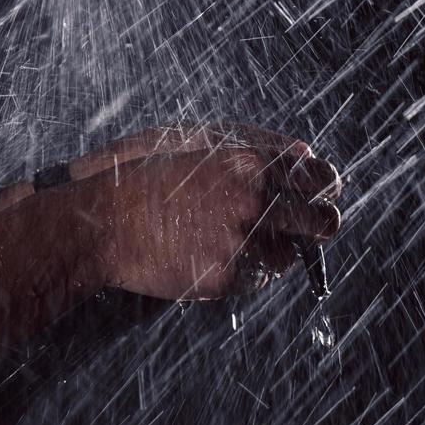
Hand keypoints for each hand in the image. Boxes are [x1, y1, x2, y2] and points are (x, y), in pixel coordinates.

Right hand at [64, 125, 341, 299]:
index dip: (324, 185)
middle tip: (313, 225)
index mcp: (245, 162)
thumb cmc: (141, 180)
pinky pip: (260, 277)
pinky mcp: (229, 277)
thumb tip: (305, 152)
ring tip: (238, 238)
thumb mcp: (193, 147)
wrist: (100, 225)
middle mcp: (251, 200)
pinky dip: (248, 269)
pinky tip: (215, 253)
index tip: (320, 192)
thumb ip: (251, 148)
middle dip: (321, 223)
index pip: (317, 176)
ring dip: (278, 248)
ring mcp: (241, 241)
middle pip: (321, 220)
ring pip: (291, 253)